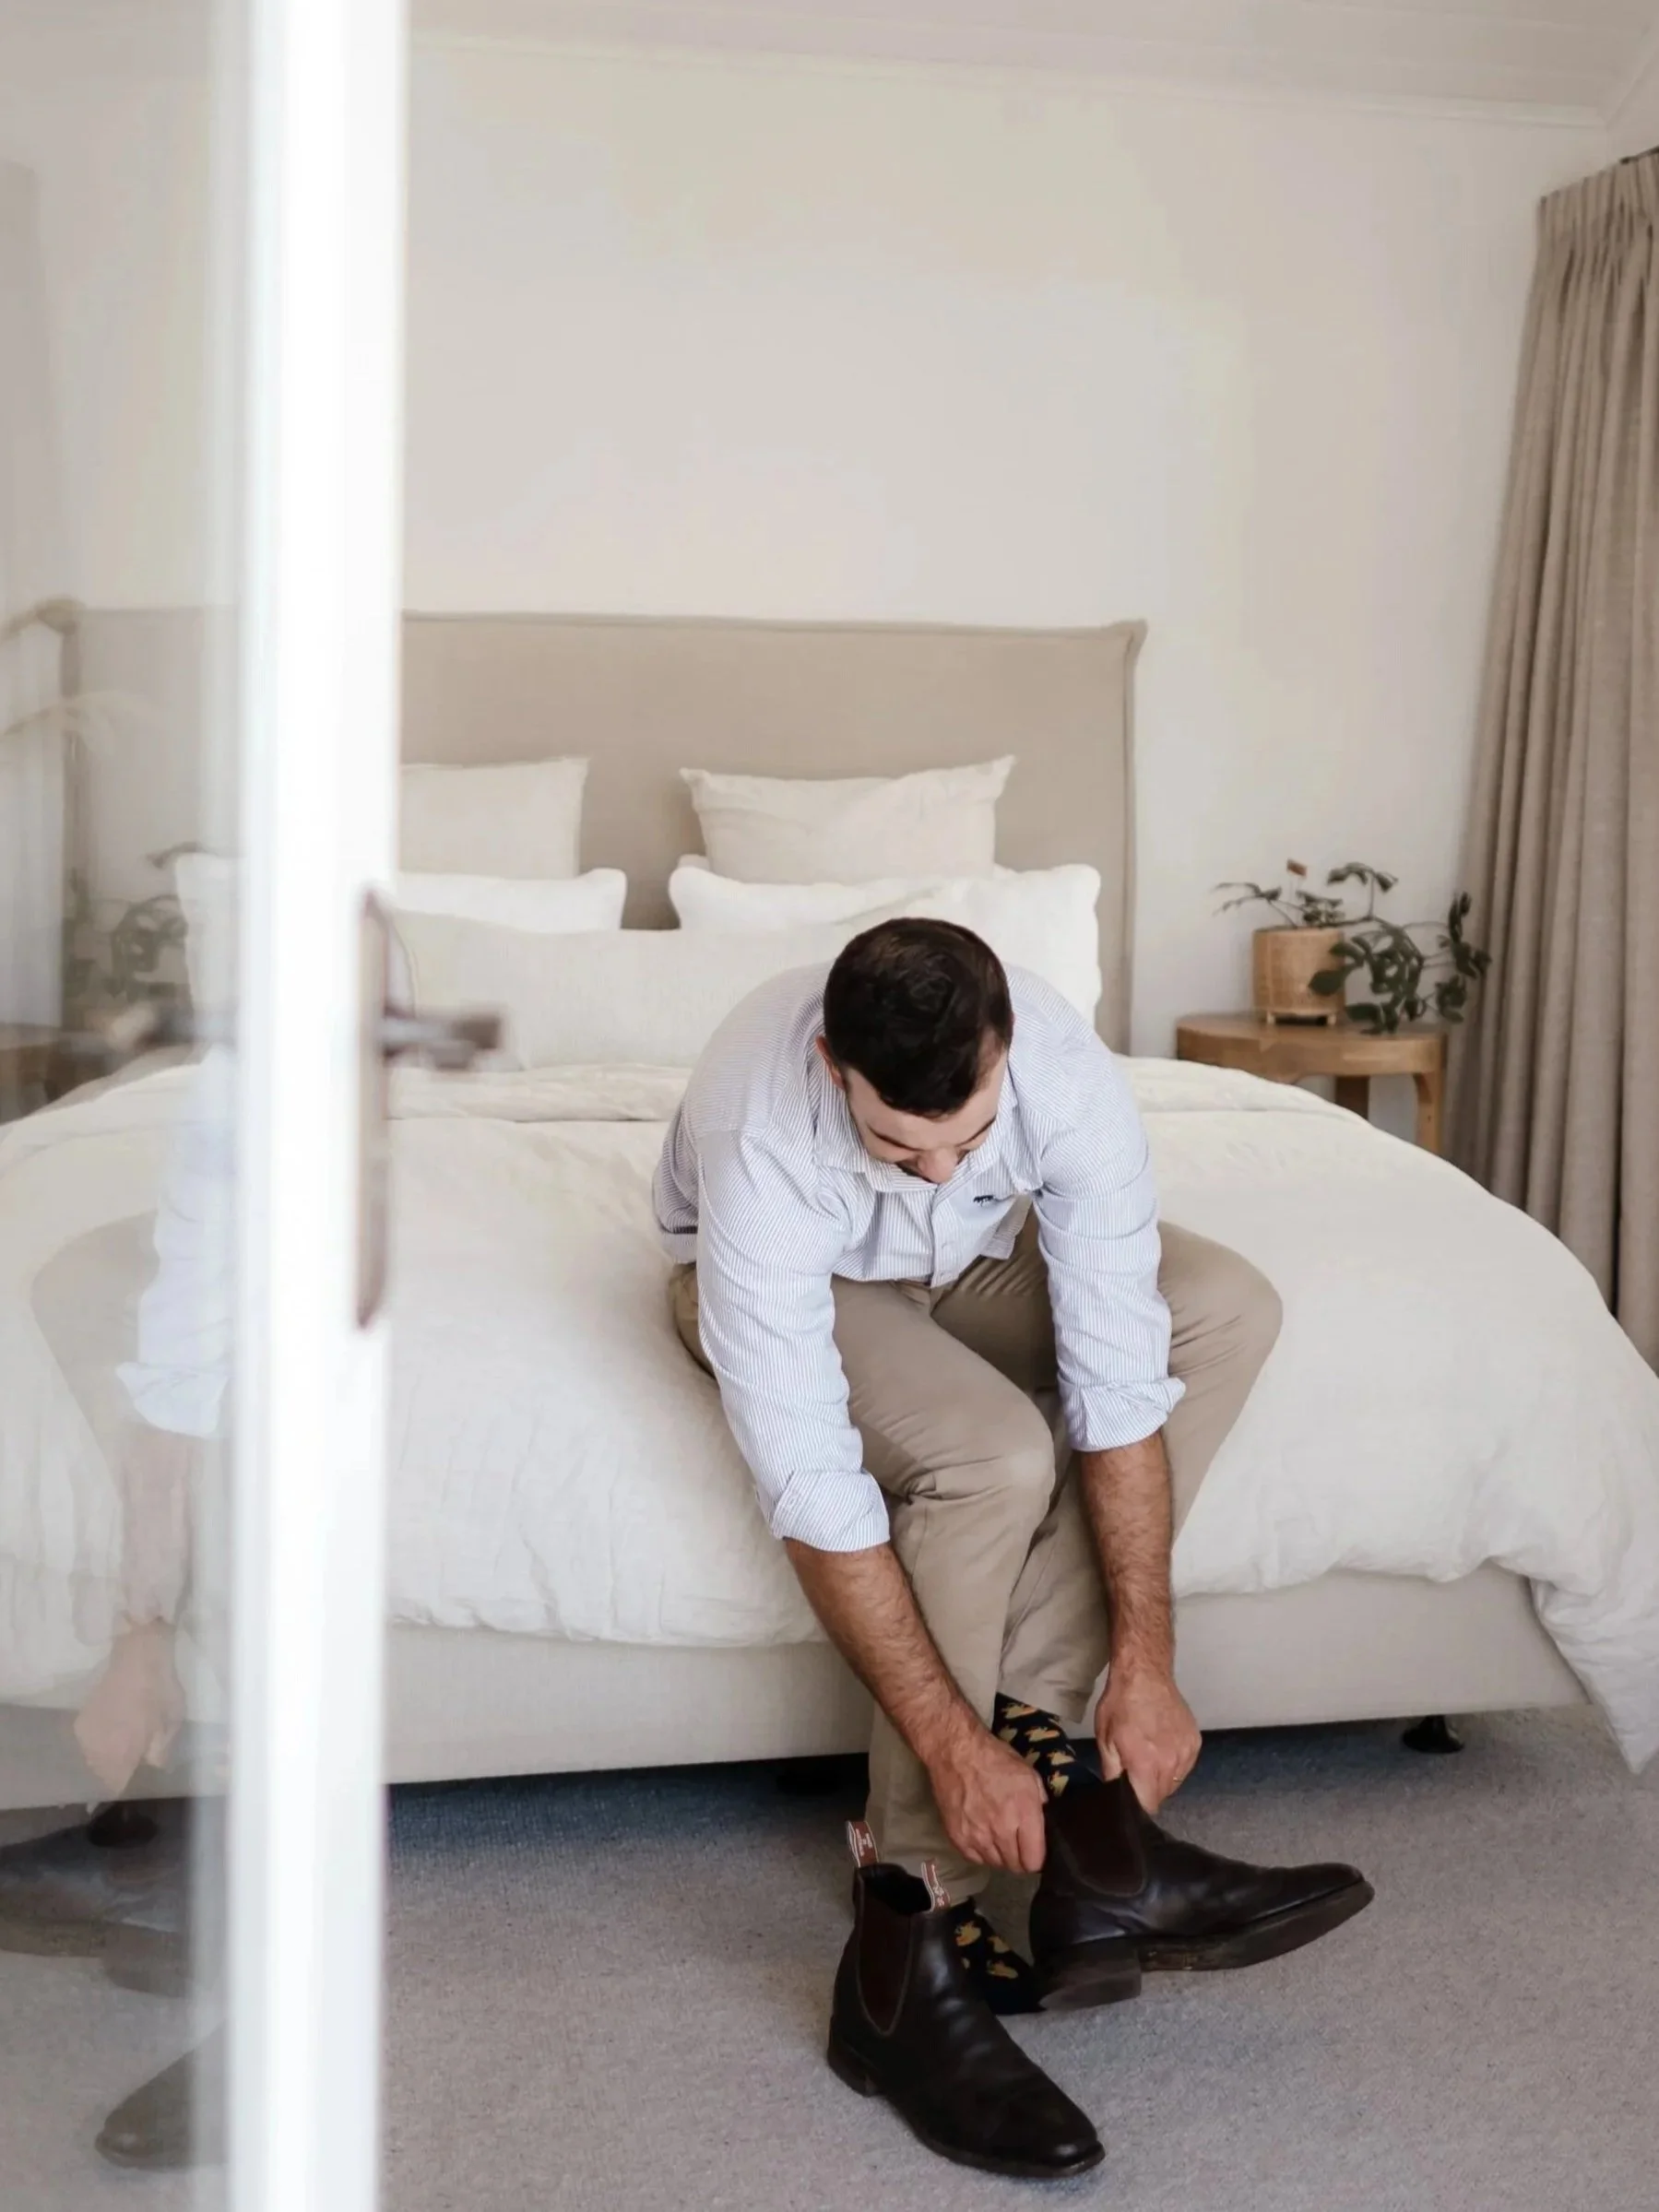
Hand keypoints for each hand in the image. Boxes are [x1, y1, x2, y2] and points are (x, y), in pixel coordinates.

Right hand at [927, 1718, 1048, 1875]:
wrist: (957, 1752)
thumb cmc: (995, 1759)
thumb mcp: (1028, 1774)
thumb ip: (1040, 1802)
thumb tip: (1042, 1823)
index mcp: (1024, 1813)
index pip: (1034, 1860)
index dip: (1036, 1858)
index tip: (1033, 1849)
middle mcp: (1002, 1830)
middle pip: (1015, 1866)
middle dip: (1019, 1858)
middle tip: (1016, 1843)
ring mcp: (977, 1836)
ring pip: (995, 1864)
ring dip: (1000, 1855)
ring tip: (998, 1837)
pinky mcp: (958, 1837)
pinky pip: (975, 1859)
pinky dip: (980, 1852)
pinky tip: (982, 1836)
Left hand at [1095, 1662, 1200, 1814]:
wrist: (1145, 1675)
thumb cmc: (1120, 1705)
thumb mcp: (1105, 1739)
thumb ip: (1112, 1773)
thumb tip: (1114, 1796)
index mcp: (1147, 1765)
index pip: (1148, 1805)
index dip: (1137, 1806)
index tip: (1129, 1799)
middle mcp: (1171, 1763)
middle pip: (1162, 1795)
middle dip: (1148, 1790)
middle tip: (1135, 1772)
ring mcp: (1187, 1753)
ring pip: (1175, 1782)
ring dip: (1162, 1777)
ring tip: (1149, 1756)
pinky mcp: (1195, 1742)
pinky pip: (1185, 1766)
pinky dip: (1174, 1763)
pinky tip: (1162, 1746)